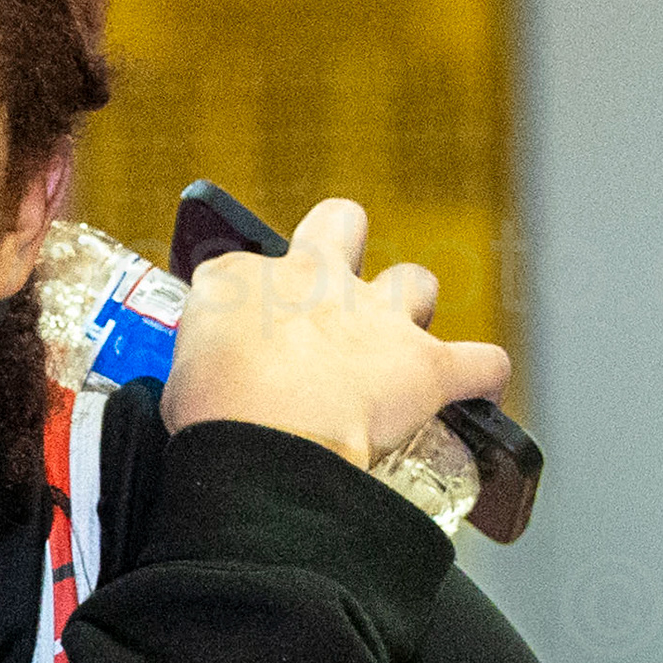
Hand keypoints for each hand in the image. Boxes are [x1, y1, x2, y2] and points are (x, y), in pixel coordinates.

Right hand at [161, 198, 515, 474]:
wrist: (262, 436)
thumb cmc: (212, 413)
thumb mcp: (180, 371)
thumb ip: (206, 364)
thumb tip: (214, 389)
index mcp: (248, 281)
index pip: (248, 264)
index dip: (252, 294)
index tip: (249, 328)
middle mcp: (319, 281)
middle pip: (341, 225)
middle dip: (343, 249)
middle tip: (331, 295)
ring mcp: (380, 320)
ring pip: (414, 284)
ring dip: (411, 310)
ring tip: (401, 351)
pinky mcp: (428, 367)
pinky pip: (480, 362)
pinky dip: (482, 376)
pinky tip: (478, 395)